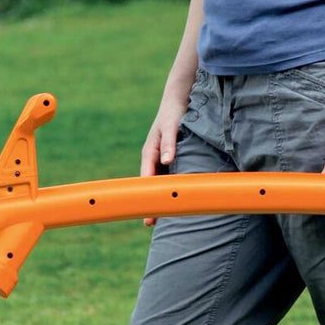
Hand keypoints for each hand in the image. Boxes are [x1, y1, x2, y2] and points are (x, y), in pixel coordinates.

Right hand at [140, 90, 188, 226]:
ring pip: (160, 183)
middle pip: (151, 185)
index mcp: (150, 153)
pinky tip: (178, 200)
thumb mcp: (171, 126)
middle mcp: (154, 158)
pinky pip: (170, 177)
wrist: (178, 101)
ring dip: (161, 198)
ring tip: (163, 217)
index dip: (147, 196)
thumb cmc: (173, 113)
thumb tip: (166, 160)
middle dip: (151, 202)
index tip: (147, 211)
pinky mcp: (170, 159)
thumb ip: (169, 143)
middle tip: (150, 223)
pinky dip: (172, 188)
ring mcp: (161, 160)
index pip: (146, 179)